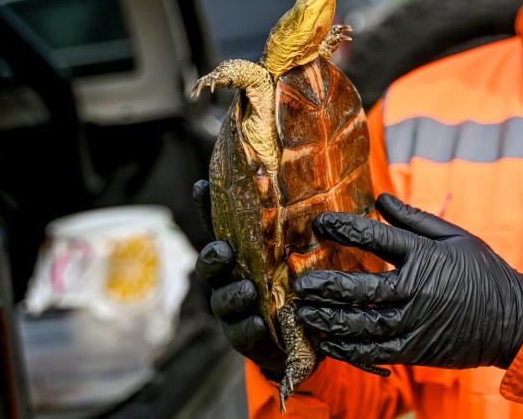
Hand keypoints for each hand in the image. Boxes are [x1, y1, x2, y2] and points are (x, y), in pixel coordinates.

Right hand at [193, 180, 285, 375]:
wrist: (304, 337)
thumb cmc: (300, 285)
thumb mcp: (301, 255)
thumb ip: (301, 232)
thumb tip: (321, 193)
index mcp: (243, 251)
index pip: (221, 226)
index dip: (207, 206)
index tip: (201, 185)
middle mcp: (231, 276)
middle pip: (211, 263)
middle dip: (213, 256)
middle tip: (225, 251)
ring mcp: (233, 308)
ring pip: (222, 299)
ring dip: (233, 294)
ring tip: (249, 291)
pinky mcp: (243, 336)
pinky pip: (240, 332)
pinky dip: (248, 327)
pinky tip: (259, 323)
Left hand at [293, 194, 522, 369]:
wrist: (513, 320)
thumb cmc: (484, 272)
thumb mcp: (454, 236)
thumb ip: (414, 218)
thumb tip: (380, 199)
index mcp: (424, 257)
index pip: (374, 238)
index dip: (343, 228)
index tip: (319, 223)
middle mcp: (415, 290)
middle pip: (361, 287)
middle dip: (326, 284)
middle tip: (300, 283)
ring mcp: (414, 323)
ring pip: (362, 323)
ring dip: (330, 318)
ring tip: (305, 313)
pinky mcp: (416, 348)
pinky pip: (375, 351)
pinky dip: (349, 348)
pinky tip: (329, 342)